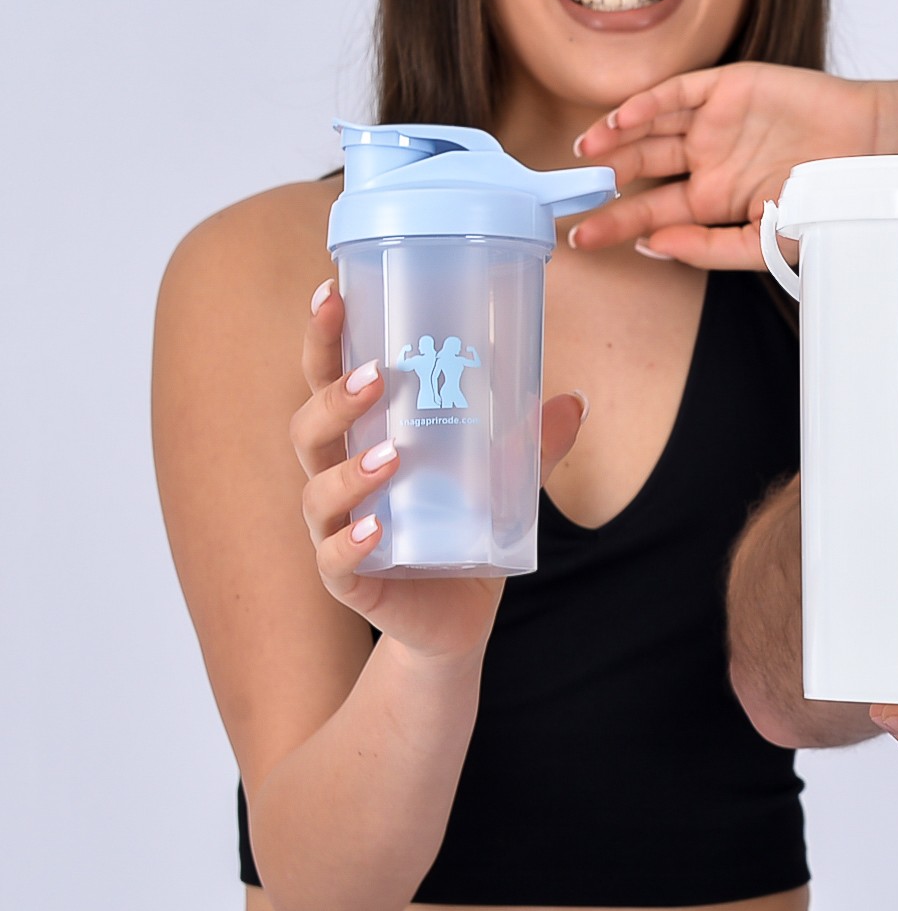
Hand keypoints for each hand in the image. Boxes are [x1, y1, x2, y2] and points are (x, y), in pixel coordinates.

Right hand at [290, 280, 585, 659]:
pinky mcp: (351, 579)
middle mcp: (337, 478)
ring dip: (348, 470)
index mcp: (361, 439)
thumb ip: (532, 442)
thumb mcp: (504, 481)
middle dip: (333, 396)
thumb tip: (575, 400)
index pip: (326, 380)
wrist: (456, 618)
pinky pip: (336, 559)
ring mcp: (336, 530)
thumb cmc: (462, 531)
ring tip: (392, 454)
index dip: (322, 339)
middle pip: (308, 427)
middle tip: (377, 374)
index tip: (331, 292)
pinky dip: (351, 542)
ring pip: (317, 491)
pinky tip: (376, 530)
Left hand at [569, 62, 883, 263]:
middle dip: (604, 182)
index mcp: (715, 200)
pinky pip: (675, 93)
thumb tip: (652, 246)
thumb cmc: (829, 203)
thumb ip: (708, 248)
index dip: (615, 224)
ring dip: (614, 140)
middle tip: (568, 194)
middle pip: (641, 169)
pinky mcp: (727, 88)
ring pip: (649, 128)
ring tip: (583, 154)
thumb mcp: (767, 243)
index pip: (652, 213)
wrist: (872, 153)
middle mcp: (708, 161)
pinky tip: (620, 121)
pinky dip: (645, 105)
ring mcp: (714, 123)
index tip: (580, 238)